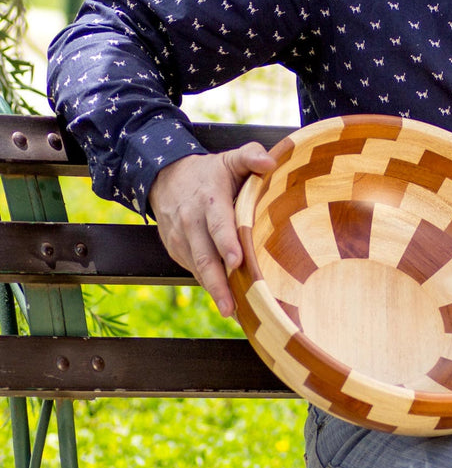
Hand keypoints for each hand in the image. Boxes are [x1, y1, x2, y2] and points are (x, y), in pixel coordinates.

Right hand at [148, 142, 275, 317]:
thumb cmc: (209, 171)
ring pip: (197, 267)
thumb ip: (251, 156)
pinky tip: (223, 297)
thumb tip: (271, 162)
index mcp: (209, 199)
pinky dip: (206, 283)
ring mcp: (180, 237)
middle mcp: (191, 221)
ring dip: (213, 290)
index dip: (227, 243)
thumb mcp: (229, 158)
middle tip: (232, 307)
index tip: (238, 262)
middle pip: (205, 256)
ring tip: (232, 311)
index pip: (218, 224)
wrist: (164, 176)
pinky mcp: (175, 248)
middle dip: (218, 283)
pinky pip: (192, 268)